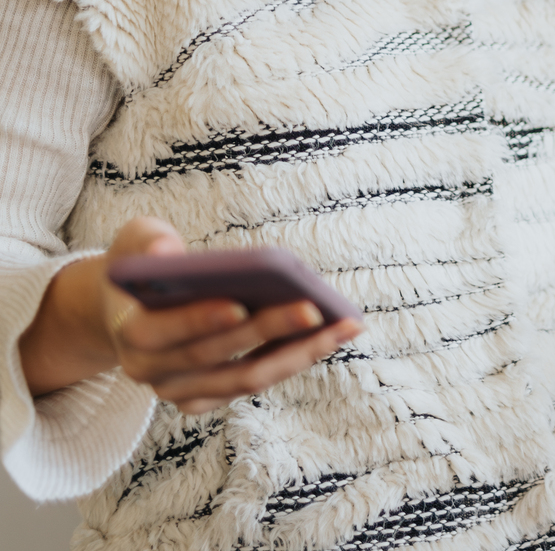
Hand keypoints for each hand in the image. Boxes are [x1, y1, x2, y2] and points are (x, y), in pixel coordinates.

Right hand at [20, 218, 363, 413]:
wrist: (127, 307)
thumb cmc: (142, 267)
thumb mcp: (133, 243)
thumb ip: (147, 242)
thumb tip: (166, 252)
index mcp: (129, 334)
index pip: (162, 333)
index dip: (199, 321)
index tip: (239, 304)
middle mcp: (149, 372)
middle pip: (214, 358)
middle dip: (265, 331)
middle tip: (312, 308)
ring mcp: (178, 390)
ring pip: (244, 380)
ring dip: (297, 354)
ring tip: (342, 326)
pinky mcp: (206, 396)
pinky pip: (254, 383)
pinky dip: (293, 360)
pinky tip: (330, 335)